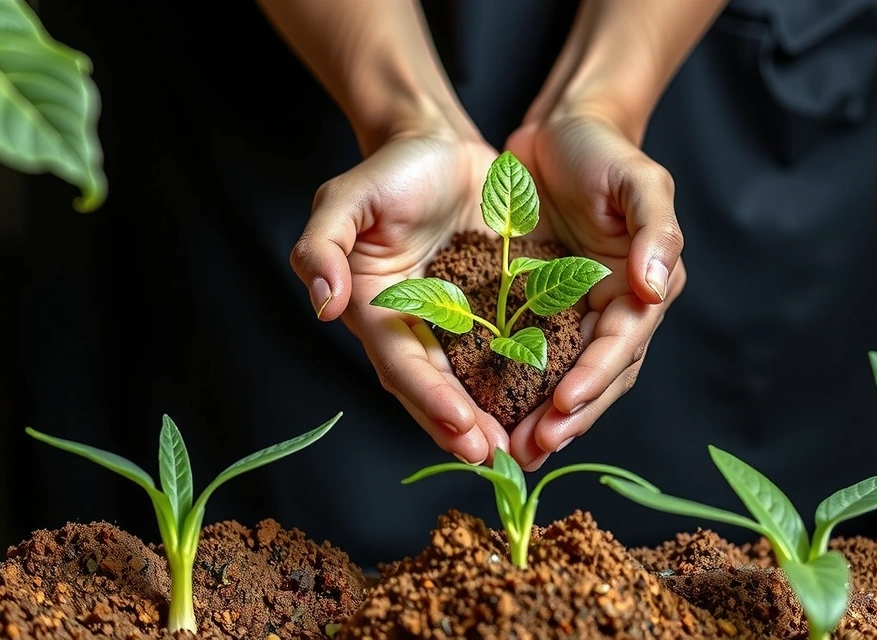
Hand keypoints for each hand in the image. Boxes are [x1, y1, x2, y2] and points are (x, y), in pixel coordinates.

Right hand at [289, 130, 508, 464]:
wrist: (438, 146)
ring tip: (526, 446)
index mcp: (377, 312)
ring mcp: (457, 322)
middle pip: (437, 388)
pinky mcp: (495, 308)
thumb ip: (322, 246)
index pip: (401, 365)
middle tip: (496, 457)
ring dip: (496, 416)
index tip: (462, 424)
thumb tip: (323, 304)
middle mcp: (417, 328)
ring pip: (475, 380)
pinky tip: (554, 400)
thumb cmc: (388, 171)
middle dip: (463, 426)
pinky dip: (527, 378)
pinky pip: (509, 349)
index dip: (429, 398)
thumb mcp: (345, 198)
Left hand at [504, 112, 685, 469]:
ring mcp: (576, 313)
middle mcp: (614, 309)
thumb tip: (654, 284)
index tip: (564, 403)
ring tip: (512, 451)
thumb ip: (655, 227)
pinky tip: (491, 412)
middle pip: (597, 377)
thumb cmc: (603, 150)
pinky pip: (529, 356)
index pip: (623, 344)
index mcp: (644, 286)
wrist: (558, 134)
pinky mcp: (539, 309)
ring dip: (542, 417)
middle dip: (568, 416)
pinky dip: (515, 387)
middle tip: (532, 449)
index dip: (596, 377)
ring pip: (564, 378)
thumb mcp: (639, 177)